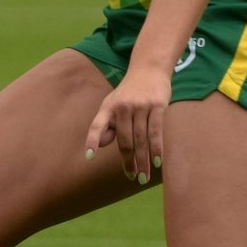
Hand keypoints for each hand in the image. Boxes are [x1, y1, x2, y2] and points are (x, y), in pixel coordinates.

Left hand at [84, 67, 169, 184]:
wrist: (149, 68)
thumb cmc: (129, 92)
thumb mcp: (113, 104)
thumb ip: (107, 124)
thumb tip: (102, 145)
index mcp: (108, 107)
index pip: (97, 125)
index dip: (93, 140)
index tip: (89, 156)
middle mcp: (123, 106)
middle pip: (125, 140)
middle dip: (129, 161)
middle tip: (132, 177)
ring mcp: (141, 106)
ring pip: (141, 139)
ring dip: (143, 161)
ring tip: (144, 177)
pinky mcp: (157, 106)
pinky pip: (156, 132)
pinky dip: (156, 149)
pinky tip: (157, 162)